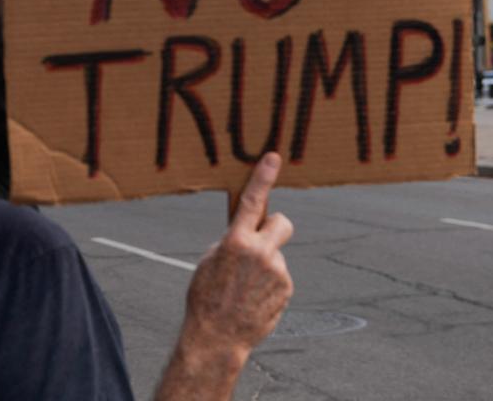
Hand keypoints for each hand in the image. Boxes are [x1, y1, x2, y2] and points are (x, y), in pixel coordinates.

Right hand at [155, 153, 292, 399]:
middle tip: (261, 237)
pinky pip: (280, 274)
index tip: (274, 157)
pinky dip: (269, 281)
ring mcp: (278, 272)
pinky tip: (254, 296)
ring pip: (278, 253)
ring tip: (246, 284)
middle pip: (283, 222)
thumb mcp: (209, 260)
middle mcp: (261, 253)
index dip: (263, 177)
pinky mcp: (286, 289)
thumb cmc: (206, 296)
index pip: (253, 201)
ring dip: (266, 262)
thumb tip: (245, 232)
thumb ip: (229, 241)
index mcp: (235, 241)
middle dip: (275, 225)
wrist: (218, 335)